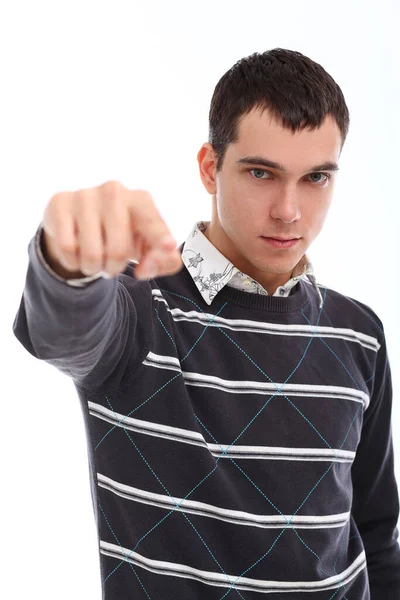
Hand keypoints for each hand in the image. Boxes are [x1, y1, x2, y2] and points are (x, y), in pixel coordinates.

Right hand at [42, 180, 182, 279]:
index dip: (160, 237)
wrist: (81, 222)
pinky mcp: (60, 203)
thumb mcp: (149, 248)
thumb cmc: (123, 235)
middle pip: (118, 251)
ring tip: (94, 260)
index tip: (168, 245)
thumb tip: (146, 269)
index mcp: (141, 200)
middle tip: (111, 266)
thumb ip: (163, 262)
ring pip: (91, 254)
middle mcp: (114, 191)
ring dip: (93, 268)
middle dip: (114, 268)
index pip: (152, 221)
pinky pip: (67, 248)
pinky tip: (76, 253)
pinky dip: (73, 261)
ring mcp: (86, 195)